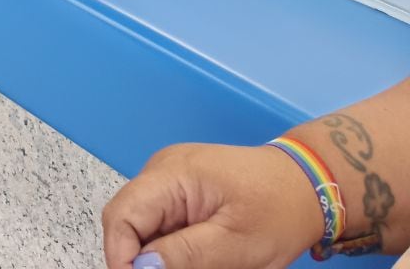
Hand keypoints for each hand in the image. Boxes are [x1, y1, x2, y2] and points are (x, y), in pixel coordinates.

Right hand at [102, 142, 324, 268]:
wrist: (307, 184)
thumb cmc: (277, 211)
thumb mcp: (235, 245)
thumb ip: (185, 256)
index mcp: (172, 174)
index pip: (122, 215)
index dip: (121, 258)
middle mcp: (162, 170)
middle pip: (128, 222)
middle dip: (141, 261)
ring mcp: (170, 178)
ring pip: (143, 227)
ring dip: (158, 258)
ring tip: (201, 265)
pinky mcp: (181, 191)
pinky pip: (161, 223)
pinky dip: (171, 249)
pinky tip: (197, 260)